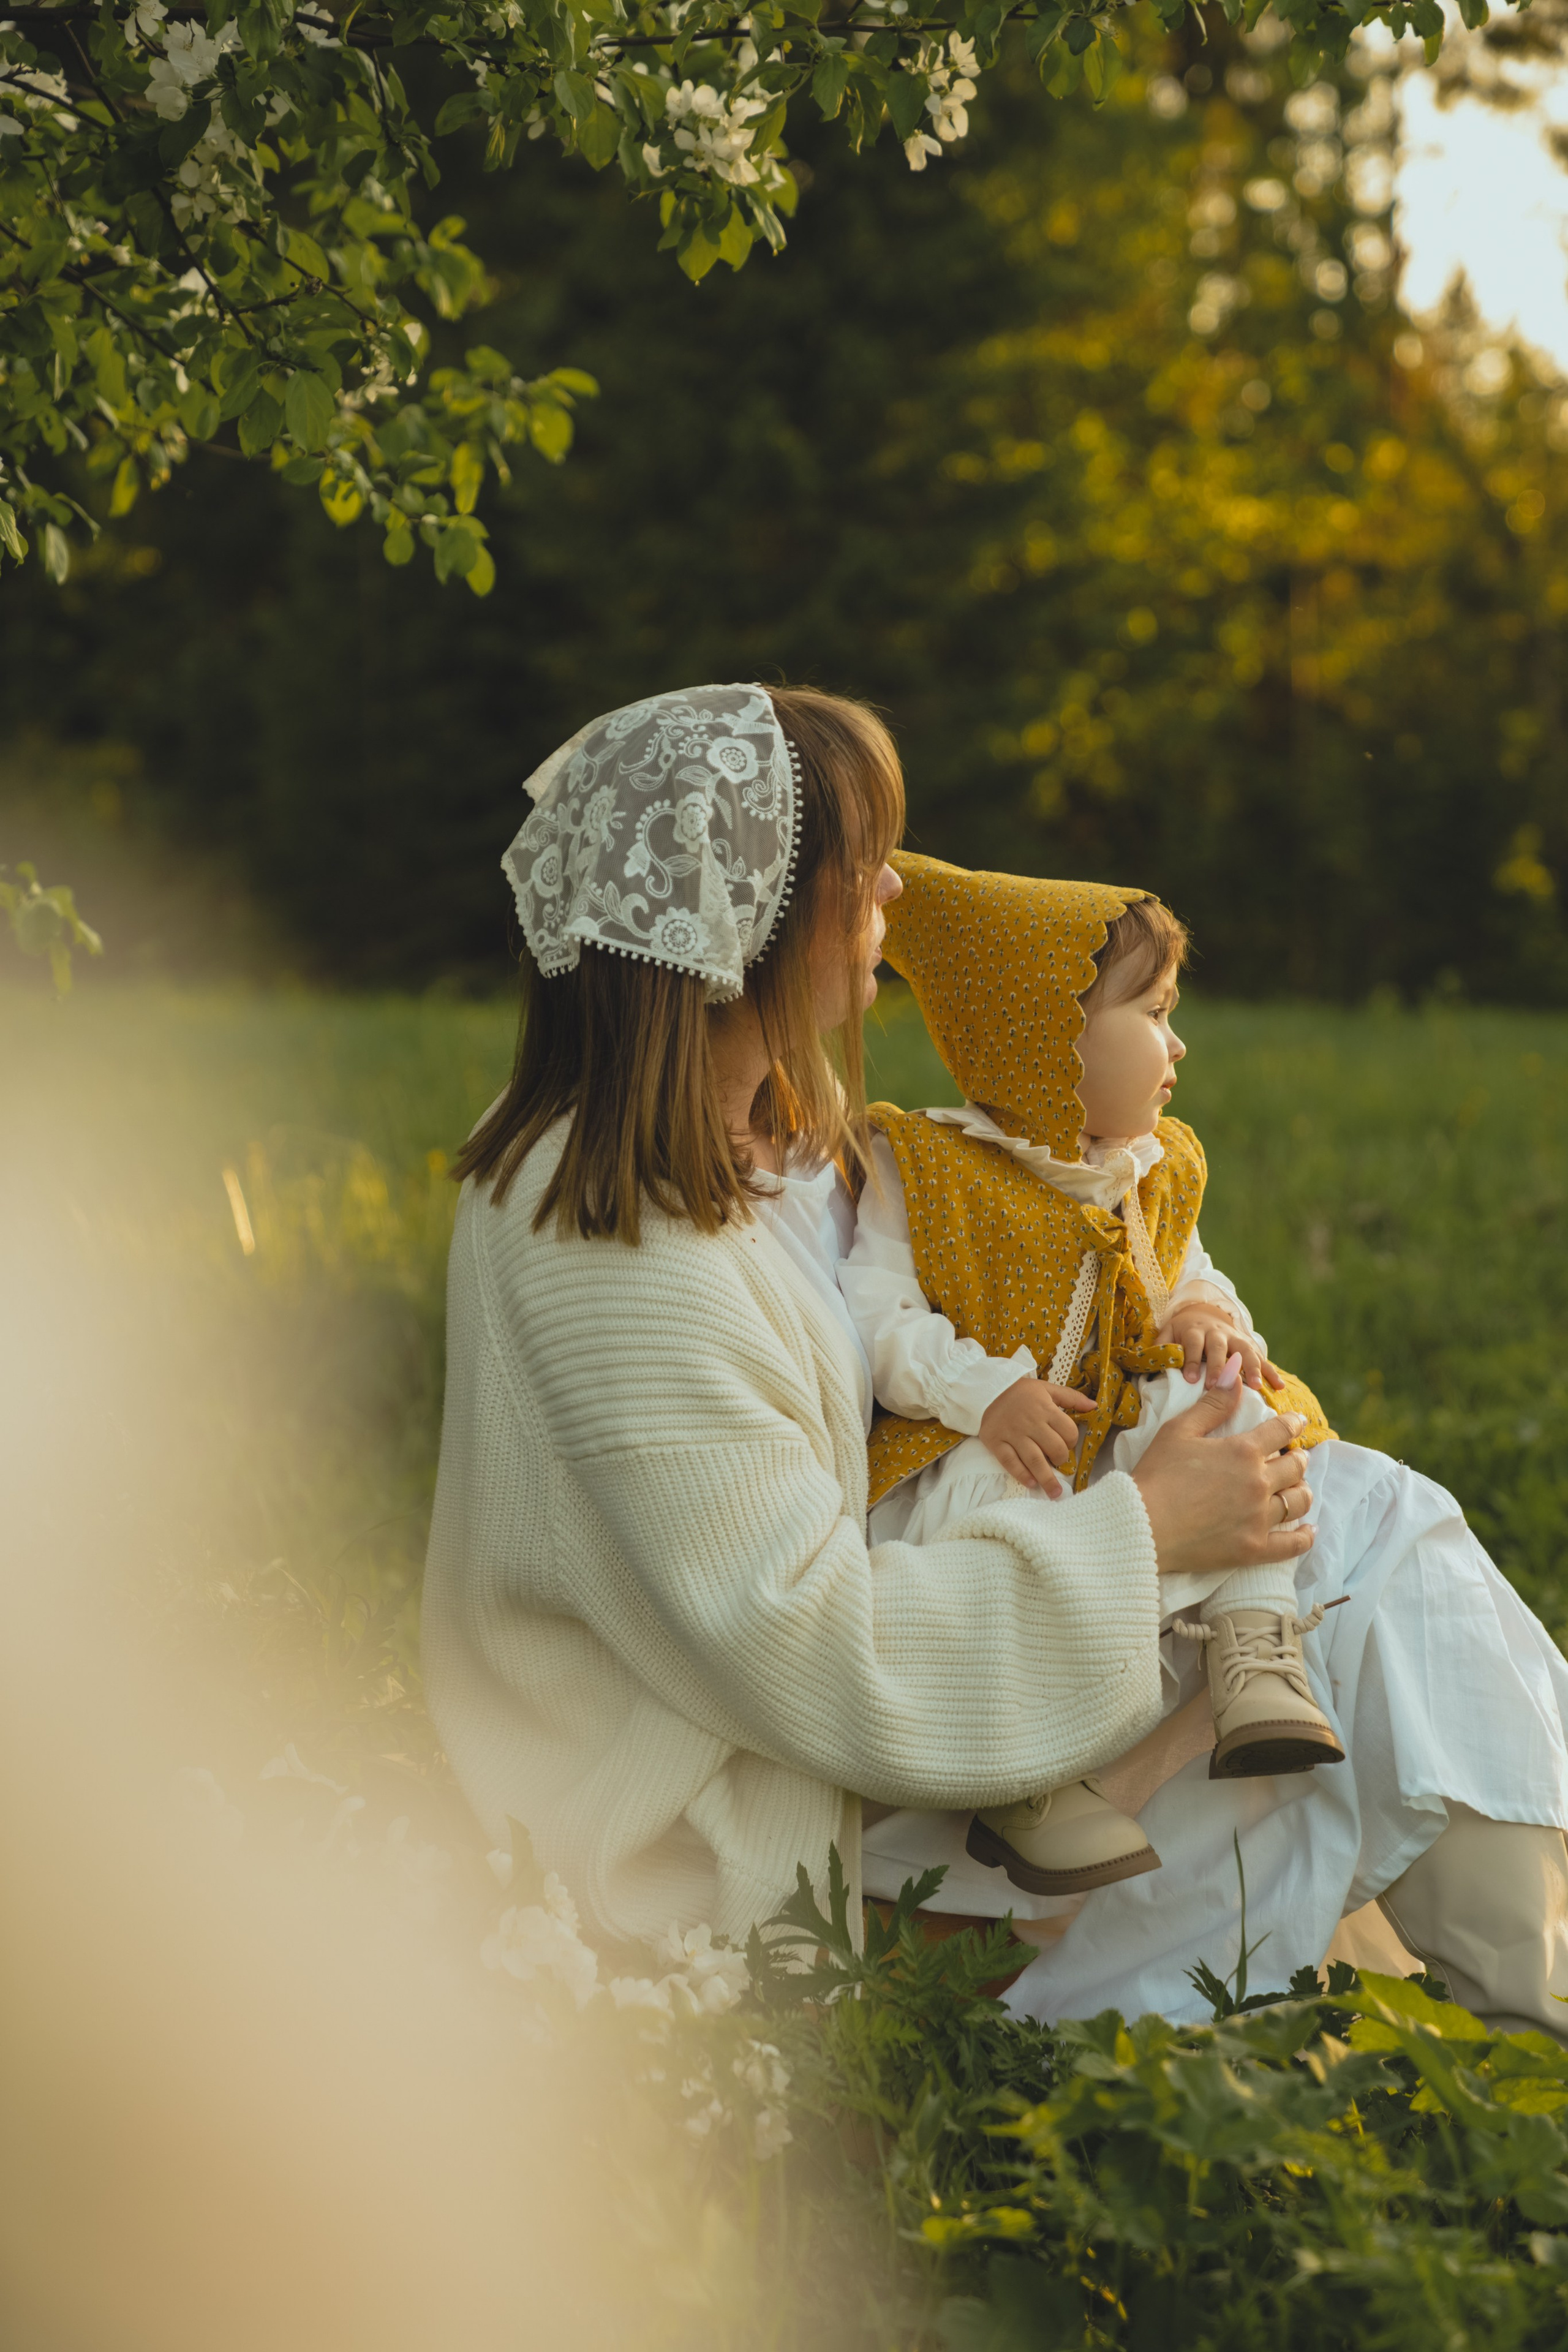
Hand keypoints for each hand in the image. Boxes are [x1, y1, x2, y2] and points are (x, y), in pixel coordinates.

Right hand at [978, 1379, 1093, 1498]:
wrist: (988, 1390)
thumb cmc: (1021, 1392)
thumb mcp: (1047, 1388)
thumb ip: (1071, 1398)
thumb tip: (1094, 1406)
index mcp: (1045, 1409)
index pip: (1068, 1432)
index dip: (1072, 1441)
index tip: (1066, 1443)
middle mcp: (1031, 1423)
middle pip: (1054, 1448)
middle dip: (1061, 1459)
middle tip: (1059, 1460)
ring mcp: (1013, 1434)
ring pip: (1034, 1460)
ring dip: (1046, 1478)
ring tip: (1055, 1493)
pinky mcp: (996, 1442)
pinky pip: (1010, 1462)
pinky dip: (1022, 1474)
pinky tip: (1031, 1483)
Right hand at [1129, 1355, 1314, 1577]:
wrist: (1141, 1526)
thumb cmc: (1156, 1475)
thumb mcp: (1179, 1430)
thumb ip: (1214, 1402)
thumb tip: (1236, 1370)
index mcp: (1243, 1451)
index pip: (1282, 1431)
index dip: (1292, 1423)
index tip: (1296, 1422)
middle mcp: (1258, 1483)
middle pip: (1295, 1466)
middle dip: (1296, 1458)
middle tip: (1292, 1458)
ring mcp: (1259, 1518)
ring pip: (1298, 1501)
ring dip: (1301, 1491)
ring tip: (1296, 1488)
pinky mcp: (1254, 1549)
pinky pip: (1293, 1544)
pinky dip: (1304, 1536)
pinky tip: (1307, 1529)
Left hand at [1160, 1301, 1282, 1392]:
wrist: (1202, 1313)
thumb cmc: (1181, 1332)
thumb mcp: (1168, 1334)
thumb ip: (1161, 1346)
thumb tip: (1148, 1358)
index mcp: (1195, 1330)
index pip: (1193, 1343)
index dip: (1191, 1360)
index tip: (1190, 1379)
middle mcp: (1216, 1331)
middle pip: (1219, 1346)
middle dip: (1219, 1365)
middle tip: (1216, 1386)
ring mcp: (1235, 1338)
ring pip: (1245, 1350)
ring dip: (1251, 1367)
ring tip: (1255, 1387)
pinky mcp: (1248, 1346)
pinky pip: (1261, 1357)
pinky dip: (1270, 1372)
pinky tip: (1278, 1387)